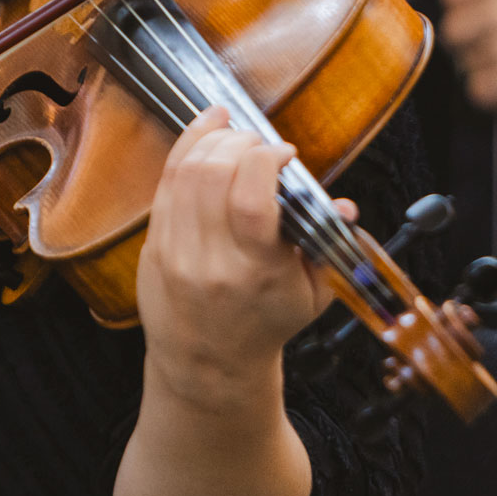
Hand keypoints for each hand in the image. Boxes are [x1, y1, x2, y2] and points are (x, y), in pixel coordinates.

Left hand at [136, 107, 356, 405]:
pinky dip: (186, 148)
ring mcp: (175, 251)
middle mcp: (210, 260)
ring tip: (235, 133)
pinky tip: (206, 130)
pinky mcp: (153, 244)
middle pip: (214, 174)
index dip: (267, 159)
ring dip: (213, 139)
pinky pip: (165, 182)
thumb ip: (328, 246)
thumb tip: (343, 205)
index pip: (250, 198)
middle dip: (240, 142)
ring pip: (186, 172)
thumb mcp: (311, 295)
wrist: (209, 365)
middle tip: (259, 142)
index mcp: (255, 271)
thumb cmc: (265, 324)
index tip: (285, 154)